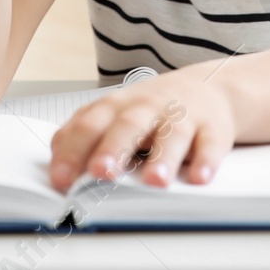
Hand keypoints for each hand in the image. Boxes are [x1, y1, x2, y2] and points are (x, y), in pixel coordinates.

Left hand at [47, 66, 236, 192]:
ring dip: (163, 157)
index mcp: (116, 106)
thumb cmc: (151, 110)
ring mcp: (182, 116)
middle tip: (100, 172)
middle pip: (128, 125)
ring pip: (172, 134)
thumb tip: (55, 165)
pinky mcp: (214, 128)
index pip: (88, 125)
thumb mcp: (113, 115)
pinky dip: (207, 160)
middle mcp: (148, 107)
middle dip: (113, 148)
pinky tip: (200, 177)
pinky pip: (211, 144)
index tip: (60, 180)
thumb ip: (82, 135)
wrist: (209, 87)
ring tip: (155, 181)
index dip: (73, 151)